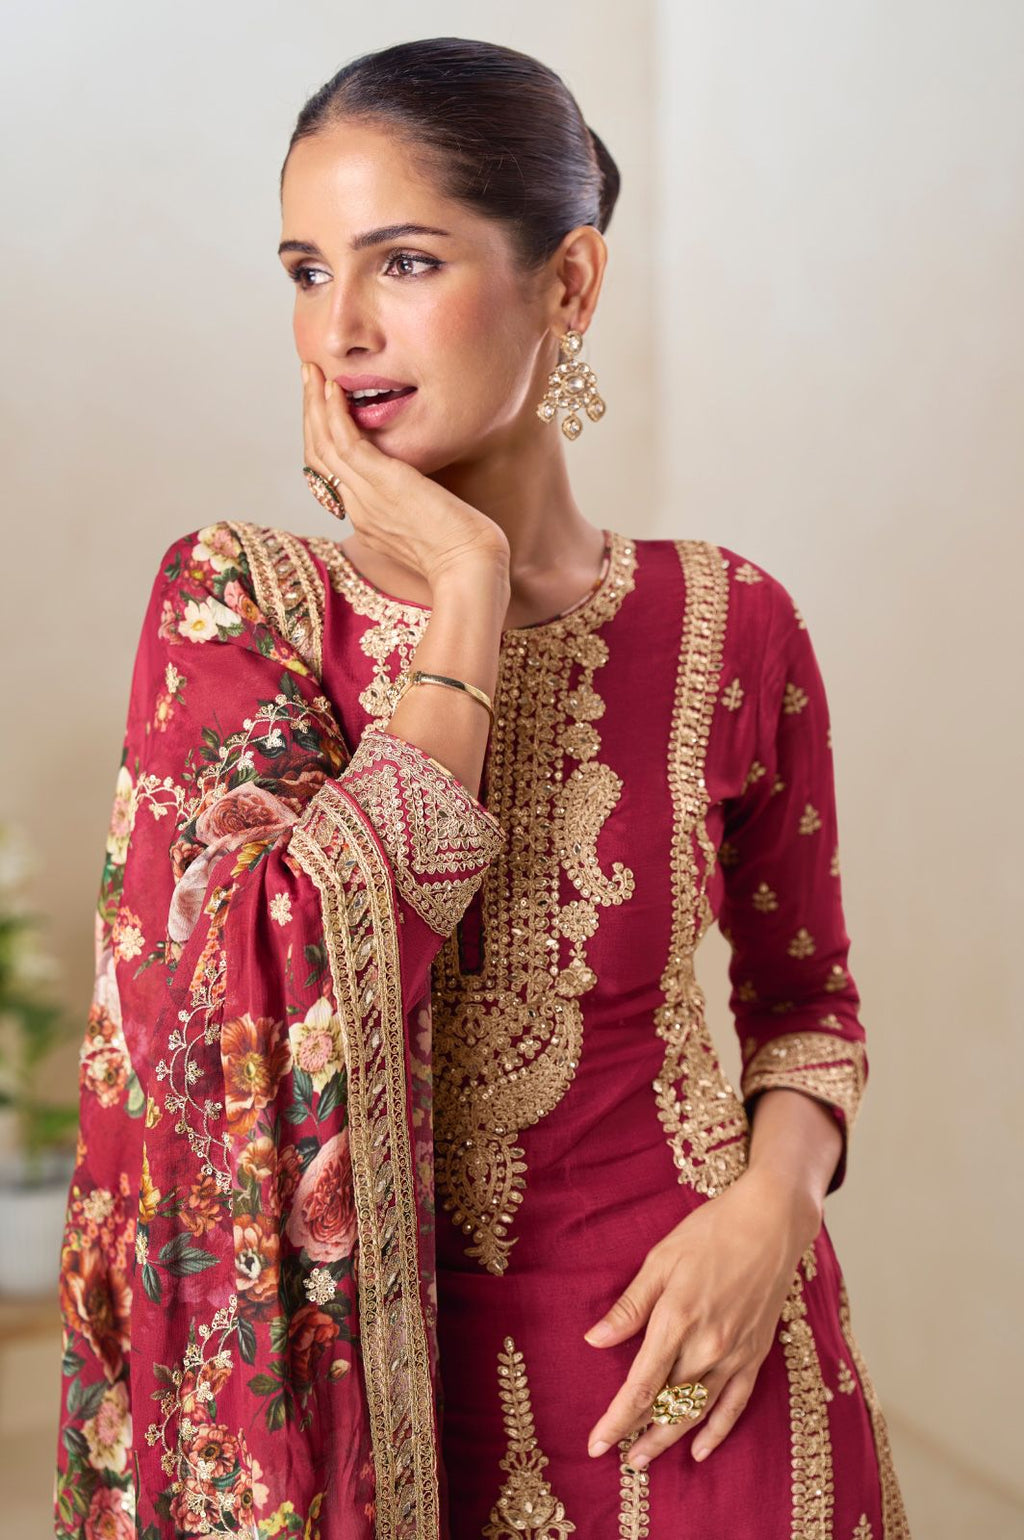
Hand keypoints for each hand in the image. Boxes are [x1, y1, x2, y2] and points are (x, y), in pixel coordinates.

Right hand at [301, 359, 509, 589]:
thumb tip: (416, 487)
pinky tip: (334, 390)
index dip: (321, 436)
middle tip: (307, 377)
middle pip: (318, 455)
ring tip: (311, 372)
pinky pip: (347, 444)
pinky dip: (335, 415)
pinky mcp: (383, 483)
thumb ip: (410, 505)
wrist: (470, 570)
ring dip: (314, 404)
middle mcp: (357, 507)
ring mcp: (367, 497)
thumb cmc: (462, 553)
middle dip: (309, 412)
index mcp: (365, 518)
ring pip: (324, 445)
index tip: (322, 406)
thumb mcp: (427, 526)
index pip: (329, 473)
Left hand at [583, 1167, 821, 1469]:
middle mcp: (707, 1345)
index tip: (595, 1443)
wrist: (771, 1223)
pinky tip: (699, 1449)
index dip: (617, 1419)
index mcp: (676, 1320)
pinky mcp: (755, 1354)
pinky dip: (717, 1431)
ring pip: (697, 1411)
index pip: (641, 1386)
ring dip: (669, 1438)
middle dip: (638, 1433)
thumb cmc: (710, 1233)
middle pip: (668, 1405)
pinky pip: (734, 1404)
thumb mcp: (660, 1260)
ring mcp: (734, 1353)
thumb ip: (630, 1306)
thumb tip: (595, 1340)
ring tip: (644, 1459)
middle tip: (614, 1456)